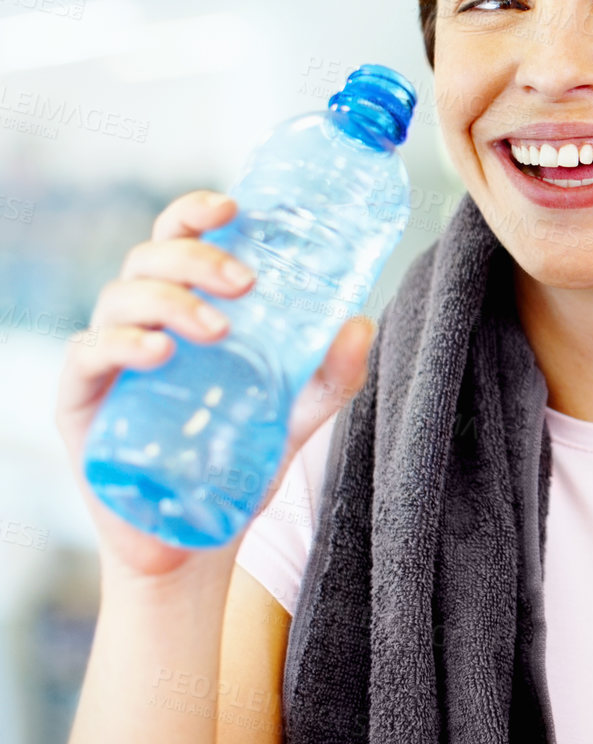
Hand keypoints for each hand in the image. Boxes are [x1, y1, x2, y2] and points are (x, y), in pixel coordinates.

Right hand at [54, 189, 375, 582]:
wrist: (197, 538)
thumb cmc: (239, 463)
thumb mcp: (296, 415)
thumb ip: (330, 375)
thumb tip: (360, 322)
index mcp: (186, 307)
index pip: (179, 238)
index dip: (197, 210)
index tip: (235, 205)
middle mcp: (142, 322)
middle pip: (150, 257)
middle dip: (197, 256)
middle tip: (245, 283)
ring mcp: (108, 359)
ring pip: (120, 297)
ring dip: (170, 299)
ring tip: (216, 330)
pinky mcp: (80, 401)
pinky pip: (88, 353)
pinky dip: (123, 343)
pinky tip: (159, 352)